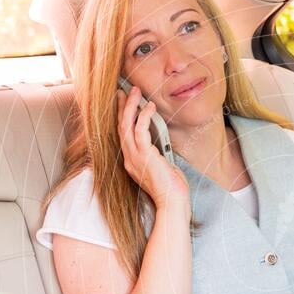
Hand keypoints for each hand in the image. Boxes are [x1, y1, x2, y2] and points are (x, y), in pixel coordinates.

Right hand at [116, 86, 189, 210]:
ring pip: (125, 126)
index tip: (125, 102)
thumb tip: (161, 144)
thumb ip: (158, 155)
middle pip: (120, 127)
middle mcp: (129, 159)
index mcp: (132, 162)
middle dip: (122, 107)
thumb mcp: (163, 167)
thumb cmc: (172, 189)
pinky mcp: (144, 156)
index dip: (123, 117)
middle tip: (125, 91)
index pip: (123, 135)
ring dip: (130, 106)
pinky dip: (144, 116)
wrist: (172, 203)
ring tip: (135, 91)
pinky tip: (149, 106)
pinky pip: (139, 130)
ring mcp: (134, 158)